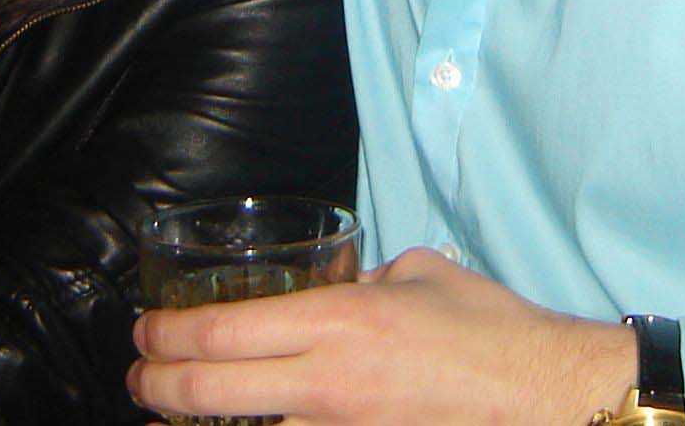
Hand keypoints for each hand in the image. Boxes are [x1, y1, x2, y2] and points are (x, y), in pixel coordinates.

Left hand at [130, 246, 637, 424]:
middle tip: (137, 371)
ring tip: (163, 413)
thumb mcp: (417, 274)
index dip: (171, 331)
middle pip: (214, 391)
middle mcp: (330, 382)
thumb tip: (332, 290)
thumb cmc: (489, 326)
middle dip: (158, 383)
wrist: (547, 397)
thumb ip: (361, 281)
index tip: (144, 325)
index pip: (227, 330)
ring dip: (191, 425)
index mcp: (342, 320)